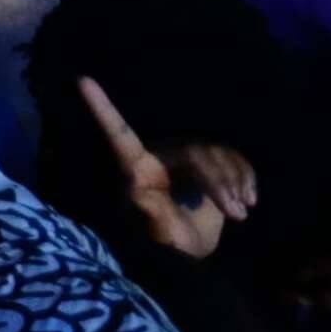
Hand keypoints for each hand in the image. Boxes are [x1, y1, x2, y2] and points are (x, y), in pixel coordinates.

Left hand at [75, 74, 253, 260]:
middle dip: (218, 182)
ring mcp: (188, 158)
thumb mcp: (160, 234)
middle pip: (195, 151)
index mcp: (139, 167)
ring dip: (234, 182)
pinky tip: (250, 198)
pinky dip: (246, 176)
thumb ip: (153, 215)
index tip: (80, 80)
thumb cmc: (167, 241)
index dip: (102, 108)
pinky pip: (235, 157)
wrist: (190, 251)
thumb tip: (142, 197)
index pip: (119, 133)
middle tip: (234, 213)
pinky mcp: (213, 165)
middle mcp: (161, 156)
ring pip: (219, 152)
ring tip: (239, 213)